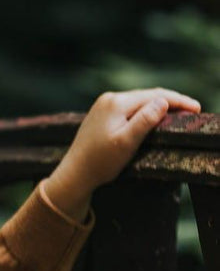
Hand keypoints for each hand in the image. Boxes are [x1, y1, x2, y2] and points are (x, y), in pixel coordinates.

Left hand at [44, 88, 201, 221]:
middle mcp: (109, 99)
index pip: (155, 96)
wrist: (73, 175)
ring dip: (158, 106)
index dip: (178, 101)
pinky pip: (129, 109)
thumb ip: (145, 121)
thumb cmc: (100, 162)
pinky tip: (154, 117)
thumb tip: (163, 102)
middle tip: (193, 110)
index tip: (197, 108)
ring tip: (178, 112)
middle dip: (170, 101)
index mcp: (116, 103)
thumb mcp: (126, 142)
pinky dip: (144, 112)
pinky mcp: (100, 116)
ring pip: (138, 102)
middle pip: (147, 96)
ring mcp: (103, 106)